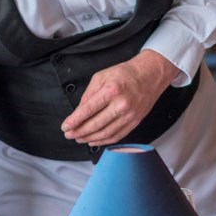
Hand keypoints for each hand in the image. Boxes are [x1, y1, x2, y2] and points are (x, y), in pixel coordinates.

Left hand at [61, 50, 180, 146]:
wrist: (150, 75)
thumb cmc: (126, 74)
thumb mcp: (102, 76)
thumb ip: (88, 94)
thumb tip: (78, 111)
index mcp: (112, 91)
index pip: (88, 110)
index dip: (74, 120)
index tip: (65, 126)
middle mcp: (121, 105)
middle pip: (95, 124)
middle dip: (79, 132)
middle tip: (69, 134)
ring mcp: (129, 115)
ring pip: (105, 133)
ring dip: (89, 138)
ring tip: (79, 138)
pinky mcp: (134, 122)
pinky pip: (116, 136)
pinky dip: (103, 141)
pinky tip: (94, 140)